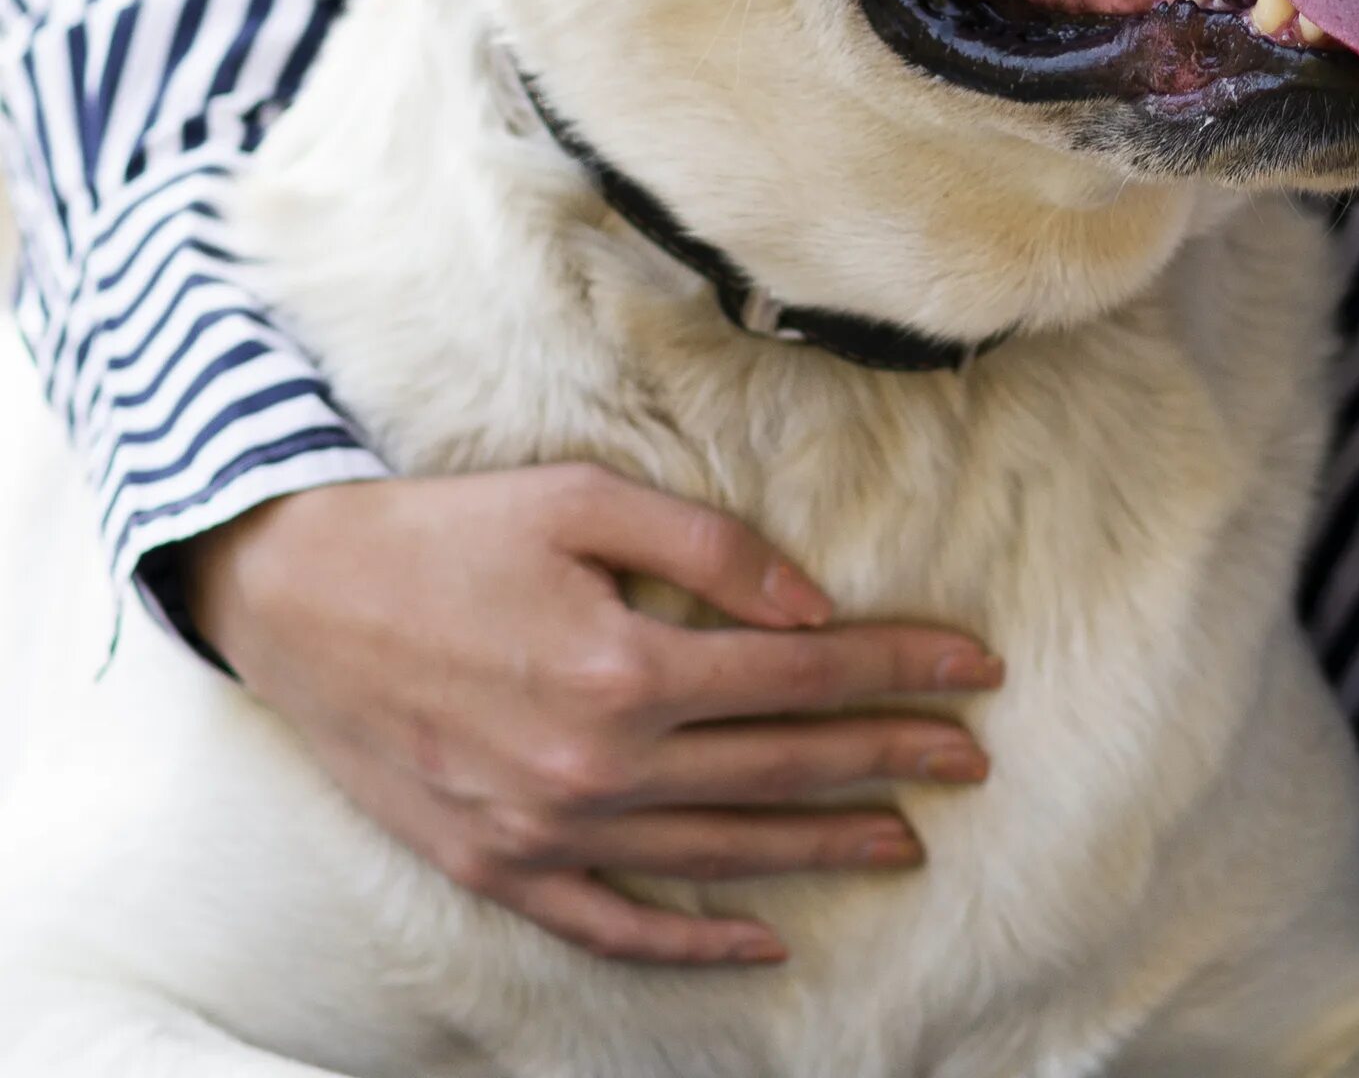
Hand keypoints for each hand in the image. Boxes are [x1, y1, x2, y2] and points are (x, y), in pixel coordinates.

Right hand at [186, 464, 1005, 965]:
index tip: (979, 667)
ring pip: (721, 851)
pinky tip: (768, 942)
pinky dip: (695, 943)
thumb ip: (711, 549)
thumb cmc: (447, 533)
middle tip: (973, 757)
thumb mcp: (582, 500)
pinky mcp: (497, 867)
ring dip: (824, 846)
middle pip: (781, 767)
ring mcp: (544, 831)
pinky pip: (614, 924)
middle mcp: (594, 764)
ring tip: (906, 839)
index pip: (805, 677)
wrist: (295, 597)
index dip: (902, 670)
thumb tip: (816, 610)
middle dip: (892, 758)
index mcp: (624, 666)